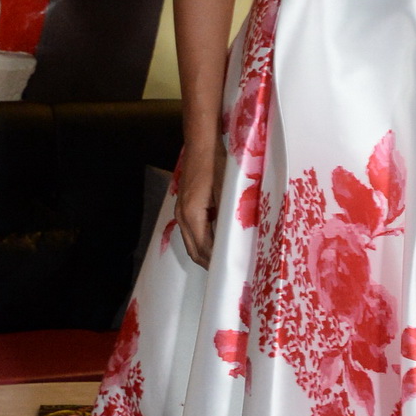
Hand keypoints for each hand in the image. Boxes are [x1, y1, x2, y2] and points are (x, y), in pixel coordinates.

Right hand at [175, 137, 224, 266]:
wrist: (201, 143)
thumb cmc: (216, 163)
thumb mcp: (226, 190)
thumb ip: (227, 216)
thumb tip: (235, 238)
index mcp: (193, 215)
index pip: (204, 248)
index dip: (215, 262)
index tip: (229, 272)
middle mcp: (182, 216)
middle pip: (193, 250)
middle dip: (208, 263)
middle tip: (226, 272)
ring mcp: (180, 211)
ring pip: (190, 241)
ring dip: (204, 253)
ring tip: (221, 261)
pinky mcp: (183, 205)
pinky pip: (190, 231)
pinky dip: (201, 241)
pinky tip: (215, 241)